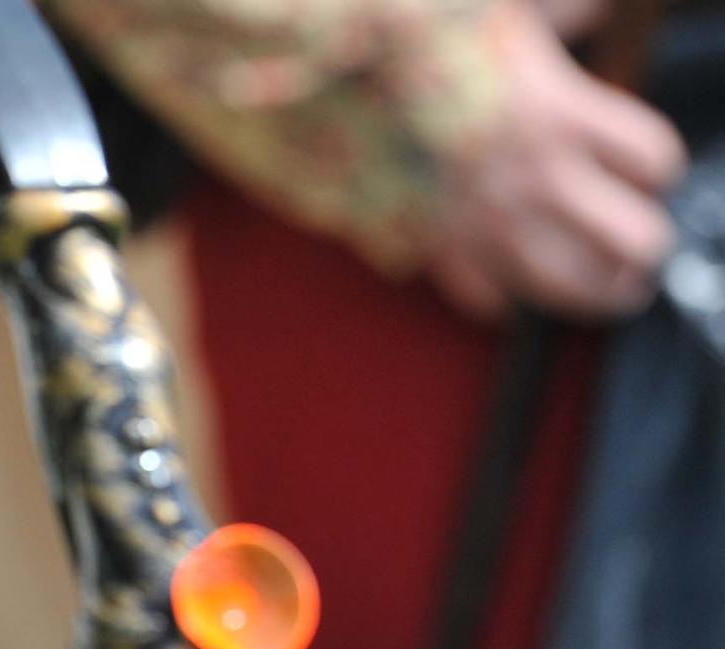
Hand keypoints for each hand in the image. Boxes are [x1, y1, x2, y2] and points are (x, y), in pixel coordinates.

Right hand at [423, 2, 684, 319]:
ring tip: (605, 290)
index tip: (642, 170)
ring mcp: (482, 219)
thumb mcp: (498, 8)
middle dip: (639, 249)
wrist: (318, 73)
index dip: (654, 168)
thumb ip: (558, 13)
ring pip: (565, 285)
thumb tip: (589, 9)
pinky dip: (500, 296)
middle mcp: (531, 177)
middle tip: (637, 251)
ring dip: (593, 292)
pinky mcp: (431, 243)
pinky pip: (481, 296)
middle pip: (629, 241)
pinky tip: (508, 286)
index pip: (650, 161)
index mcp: (559, 112)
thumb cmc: (412, 34)